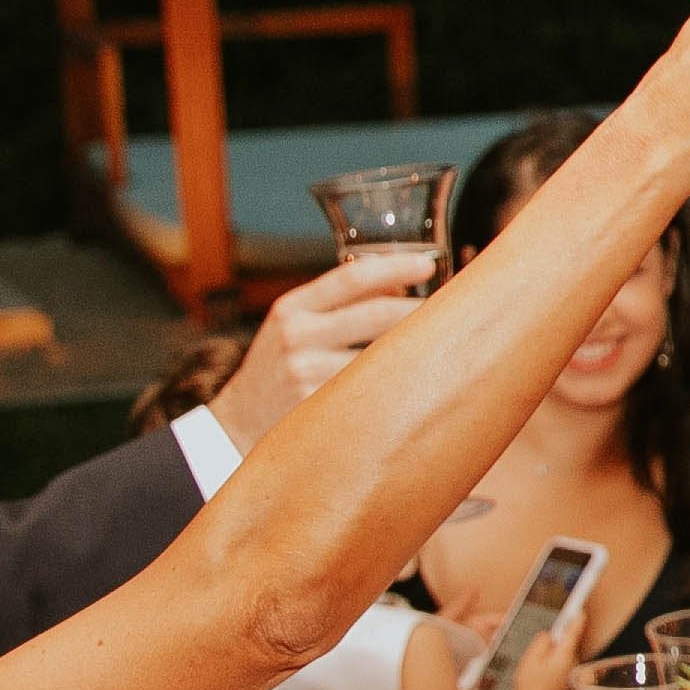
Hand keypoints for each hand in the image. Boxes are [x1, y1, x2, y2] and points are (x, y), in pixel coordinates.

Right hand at [205, 249, 435, 449]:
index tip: (427, 265)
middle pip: (377, 314)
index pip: (352, 276)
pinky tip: (420, 384)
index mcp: (292, 308)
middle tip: (455, 310)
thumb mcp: (294, 325)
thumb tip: (399, 282)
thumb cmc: (277, 368)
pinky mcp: (317, 407)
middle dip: (422, 311)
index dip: (395, 267)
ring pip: (381, 355)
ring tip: (446, 346)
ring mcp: (306, 373)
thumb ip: (337, 303)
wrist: (234, 424)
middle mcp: (296, 336)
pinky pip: (372, 390)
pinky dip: (399, 384)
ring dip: (418, 349)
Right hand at [506, 597, 587, 689]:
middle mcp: (572, 663)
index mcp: (565, 655)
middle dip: (553, 643)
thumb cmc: (531, 689)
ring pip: (561, 656)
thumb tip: (548, 635)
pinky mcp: (566, 681)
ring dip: (551, 656)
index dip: (576, 618)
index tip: (580, 608)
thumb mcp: (530, 659)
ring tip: (534, 669)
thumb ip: (541, 642)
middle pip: (566, 644)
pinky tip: (538, 677)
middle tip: (537, 653)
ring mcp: (570, 673)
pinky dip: (550, 667)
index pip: (574, 631)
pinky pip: (559, 667)